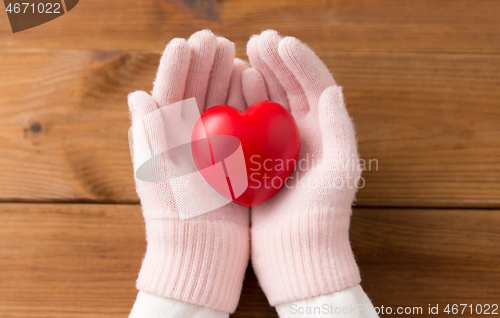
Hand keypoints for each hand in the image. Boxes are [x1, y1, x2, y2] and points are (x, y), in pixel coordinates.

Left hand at [128, 30, 249, 313]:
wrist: (202, 250)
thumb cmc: (176, 214)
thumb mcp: (158, 173)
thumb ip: (150, 133)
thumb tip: (136, 94)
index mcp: (162, 140)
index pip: (168, 95)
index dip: (176, 68)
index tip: (187, 42)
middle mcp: (186, 141)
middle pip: (195, 93)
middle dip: (204, 65)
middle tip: (216, 39)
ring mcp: (211, 148)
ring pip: (218, 104)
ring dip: (225, 77)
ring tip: (235, 52)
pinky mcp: (233, 159)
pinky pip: (239, 123)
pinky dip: (244, 101)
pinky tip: (251, 82)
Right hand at [243, 30, 361, 305]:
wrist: (298, 254)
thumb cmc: (323, 217)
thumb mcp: (339, 173)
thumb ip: (340, 129)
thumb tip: (334, 88)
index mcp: (327, 134)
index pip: (315, 88)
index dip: (301, 62)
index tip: (281, 42)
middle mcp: (304, 137)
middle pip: (290, 89)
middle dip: (276, 62)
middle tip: (259, 39)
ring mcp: (278, 148)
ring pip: (267, 103)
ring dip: (257, 76)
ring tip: (244, 54)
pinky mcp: (257, 162)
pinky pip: (247, 126)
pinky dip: (240, 105)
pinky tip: (231, 90)